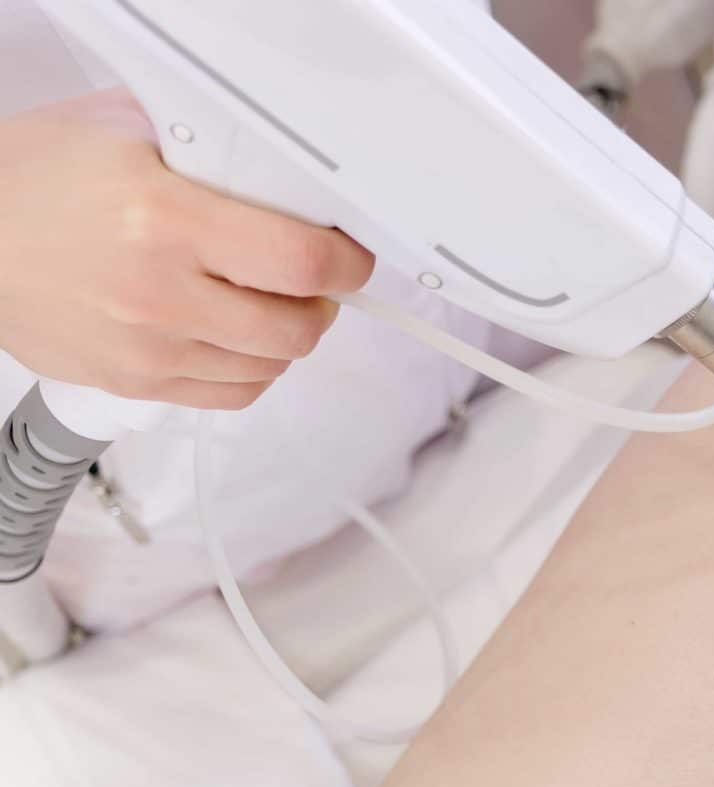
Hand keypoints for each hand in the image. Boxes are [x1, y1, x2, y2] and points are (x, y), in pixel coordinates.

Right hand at [0, 89, 375, 409]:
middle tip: (315, 282)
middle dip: (322, 304)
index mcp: (164, 220)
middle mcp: (158, 293)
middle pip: (297, 328)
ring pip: (270, 366)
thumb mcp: (122, 133)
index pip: (299, 262)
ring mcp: (146, 347)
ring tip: (273, 304)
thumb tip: (284, 166)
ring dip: (288, 336)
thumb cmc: (32, 181)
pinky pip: (232, 395)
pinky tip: (242, 338)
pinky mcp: (133, 383)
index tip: (351, 258)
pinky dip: (253, 369)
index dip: (346, 264)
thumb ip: (207, 147)